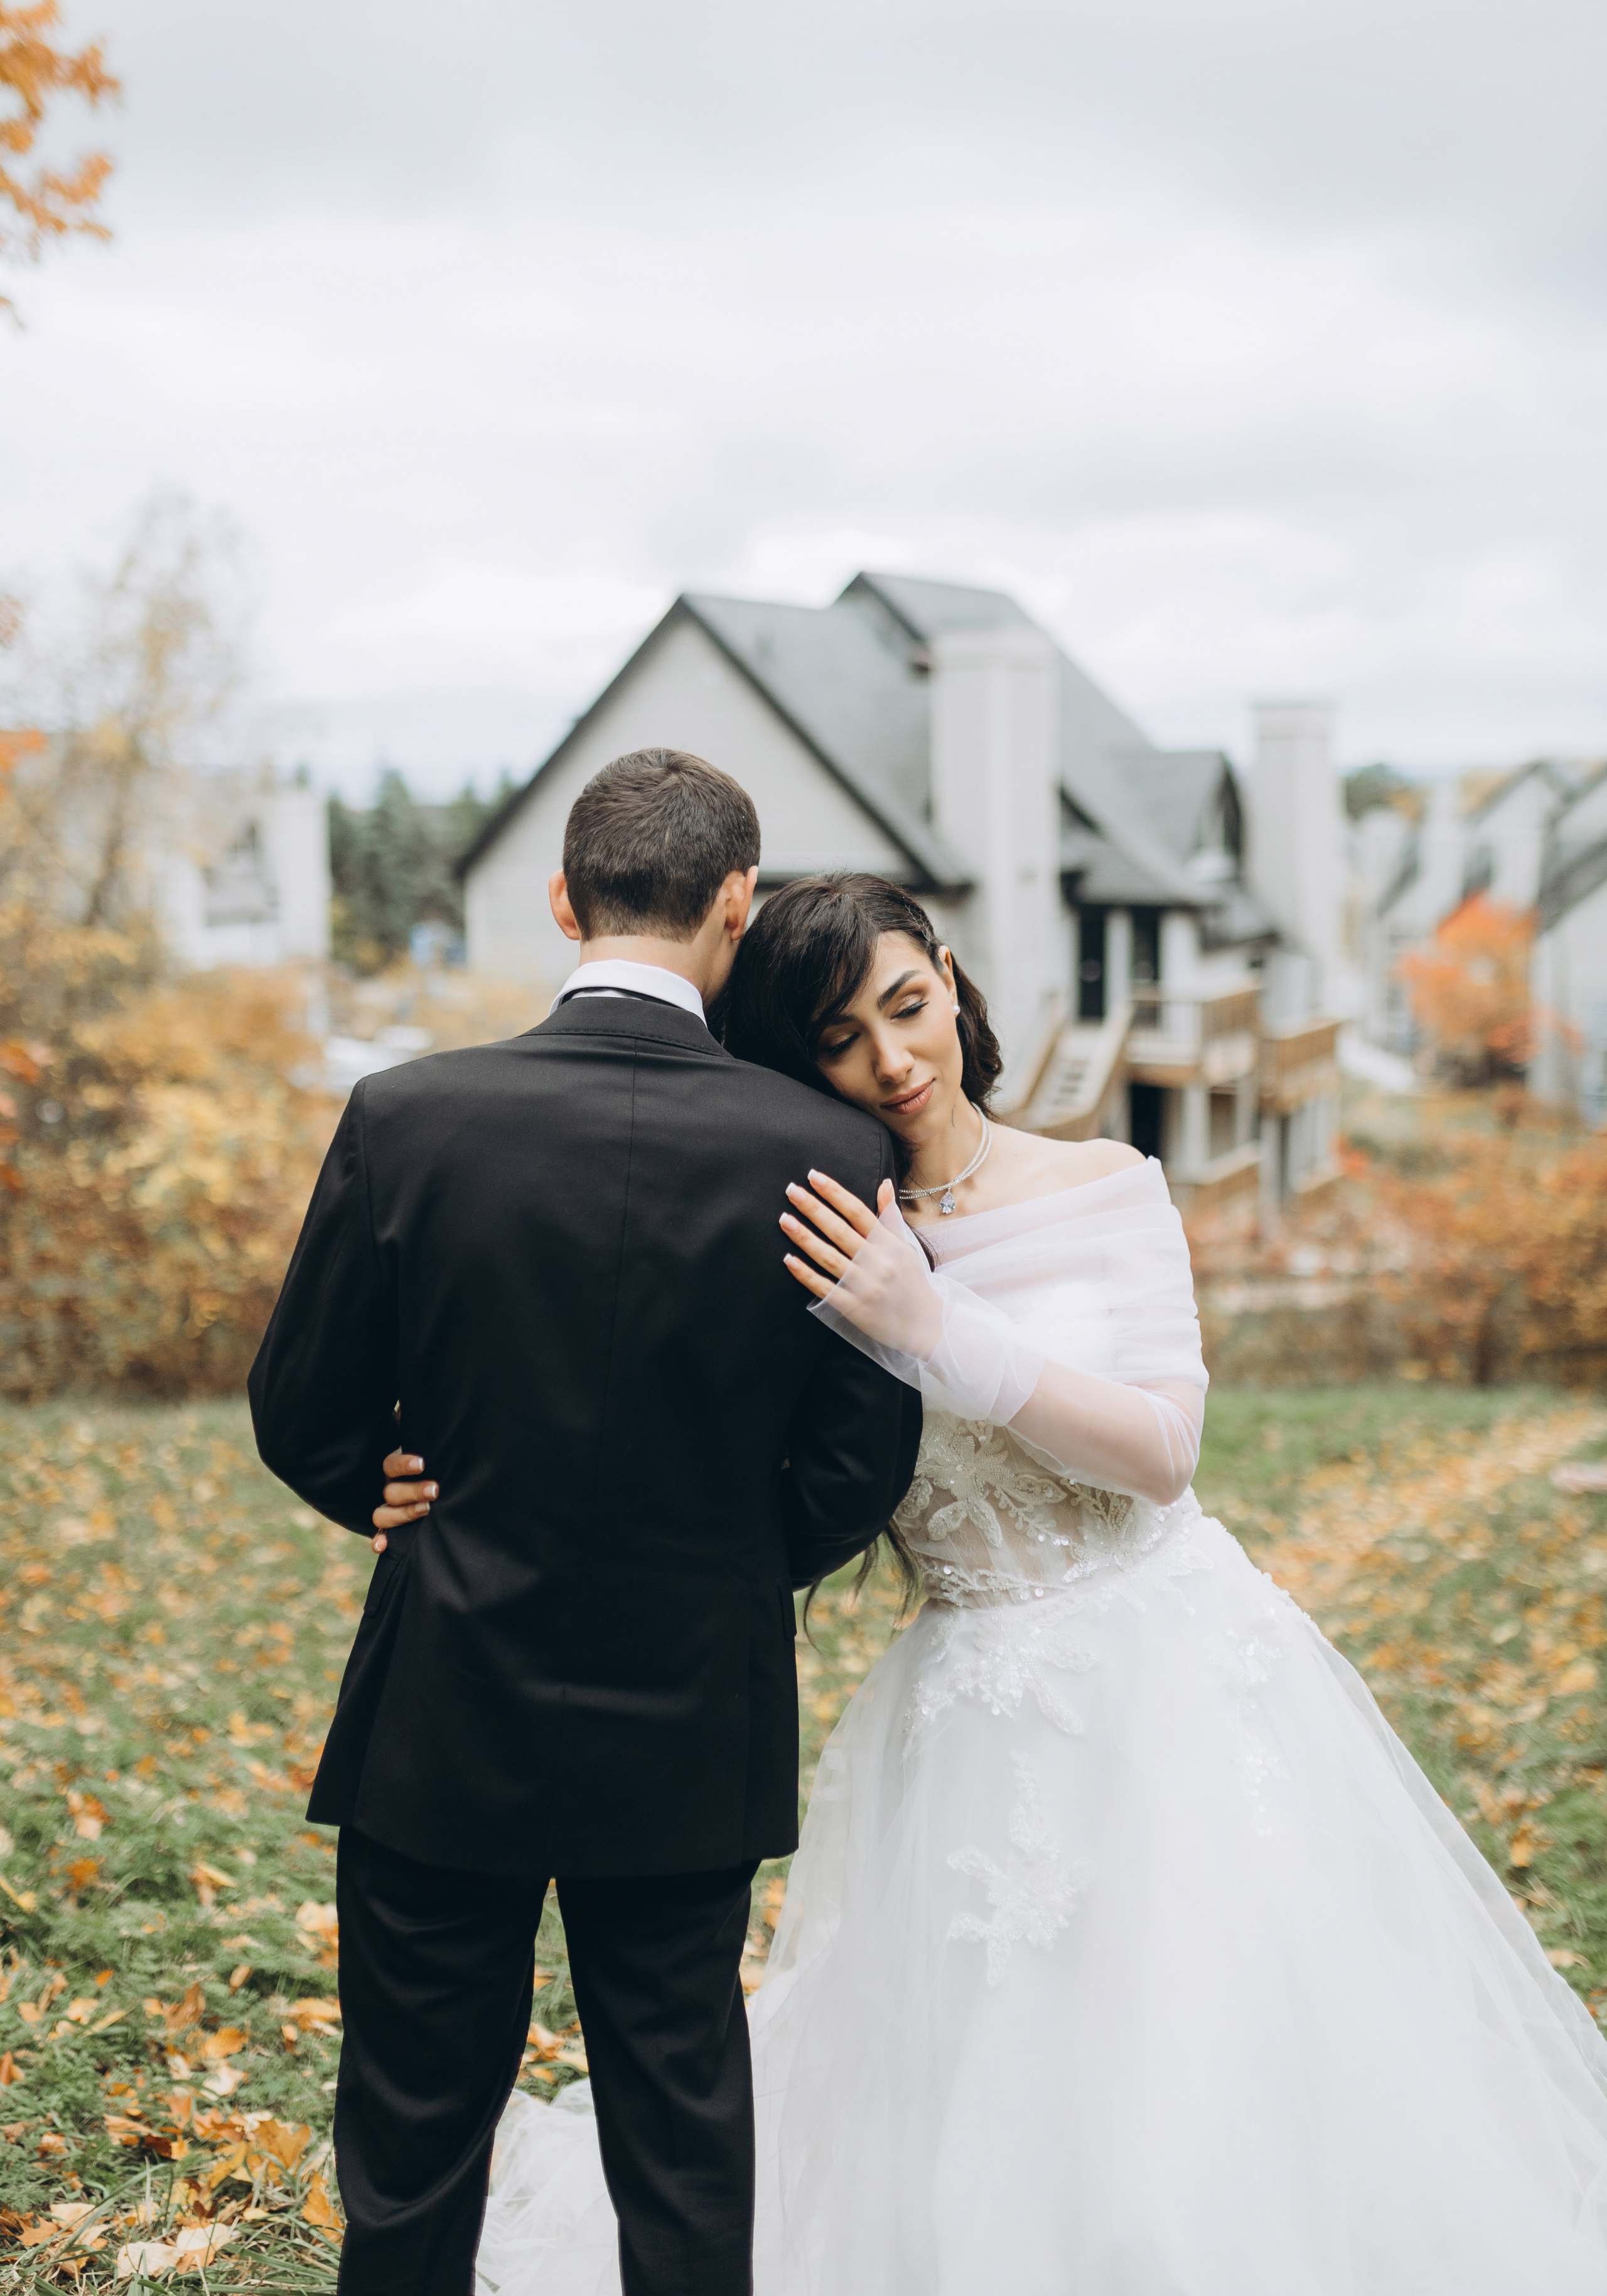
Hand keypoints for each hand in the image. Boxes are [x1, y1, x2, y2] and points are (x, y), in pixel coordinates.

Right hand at [371, 1449, 436, 1552]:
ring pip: (382, 1513)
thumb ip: (436, 1452)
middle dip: (413, 1491)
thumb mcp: (435, 1459)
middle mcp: (390, 1488)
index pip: (391, 1464)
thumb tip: (448, 1428)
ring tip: (425, 1510)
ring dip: (402, 1514)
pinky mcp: (391, 1528)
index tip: (422, 1464)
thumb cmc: (440, 1469)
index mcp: (396, 1470)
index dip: (404, 1464)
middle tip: (435, 1490)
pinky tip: (382, 1546)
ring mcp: (389, 1508)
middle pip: (391, 1491)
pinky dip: (379, 1541)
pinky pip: (379, 1535)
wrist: (442, 1488)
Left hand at [781, 1171, 943, 1356]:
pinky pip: (825, 1287)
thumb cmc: (912, 1281)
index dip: (835, 1193)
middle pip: (839, 1230)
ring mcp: (864, 1285)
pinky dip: (805, 1274)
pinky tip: (788, 1259)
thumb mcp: (905, 1246)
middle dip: (814, 1209)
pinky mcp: (853, 1307)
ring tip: (784, 1219)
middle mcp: (877, 1262)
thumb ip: (890, 1216)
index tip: (814, 1176)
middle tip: (791, 1191)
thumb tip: (884, 1182)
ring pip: (829, 1256)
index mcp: (889, 1245)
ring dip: (804, 1237)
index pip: (858, 1212)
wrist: (925, 1324)